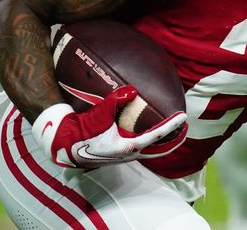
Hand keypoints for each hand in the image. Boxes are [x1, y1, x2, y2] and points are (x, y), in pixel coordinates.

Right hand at [32, 86, 187, 167]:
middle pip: (158, 149)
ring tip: (170, 130)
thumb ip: (115, 100)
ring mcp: (123, 156)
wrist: (62, 145)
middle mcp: (128, 154)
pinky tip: (144, 129)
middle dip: (173, 139)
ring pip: (149, 150)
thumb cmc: (81, 131)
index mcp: (128, 147)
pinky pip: (138, 147)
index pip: (156, 136)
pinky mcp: (116, 154)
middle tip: (184, 128)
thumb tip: (131, 90)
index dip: (171, 126)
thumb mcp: (98, 114)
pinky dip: (147, 139)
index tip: (183, 117)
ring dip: (161, 141)